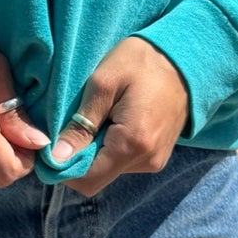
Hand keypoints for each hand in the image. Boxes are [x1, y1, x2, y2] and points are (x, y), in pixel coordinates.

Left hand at [51, 37, 189, 194]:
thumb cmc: (141, 62)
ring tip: (98, 118)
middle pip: (98, 177)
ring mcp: (155, 160)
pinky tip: (112, 121)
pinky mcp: (158, 155)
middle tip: (73, 125)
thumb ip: (80, 124)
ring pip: (110, 170)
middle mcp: (147, 161)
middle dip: (78, 159)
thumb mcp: (103, 83)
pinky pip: (124, 162)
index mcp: (132, 144)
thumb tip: (57, 157)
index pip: (87, 181)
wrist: (185, 56)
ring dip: (95, 151)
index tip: (52, 146)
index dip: (63, 169)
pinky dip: (110, 148)